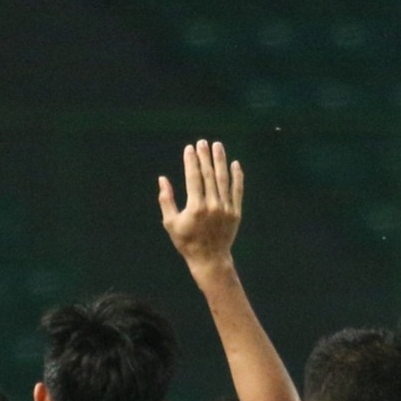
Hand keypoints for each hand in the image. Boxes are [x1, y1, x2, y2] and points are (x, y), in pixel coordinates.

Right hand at [159, 139, 243, 273]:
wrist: (210, 259)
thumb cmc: (187, 242)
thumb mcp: (171, 223)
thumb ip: (166, 200)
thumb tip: (162, 179)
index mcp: (195, 208)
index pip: (193, 178)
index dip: (191, 161)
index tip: (189, 148)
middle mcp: (212, 206)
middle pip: (209, 175)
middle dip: (205, 156)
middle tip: (202, 142)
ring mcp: (226, 208)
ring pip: (223, 179)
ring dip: (220, 161)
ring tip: (218, 146)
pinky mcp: (235, 212)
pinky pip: (237, 190)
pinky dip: (237, 176)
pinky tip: (235, 163)